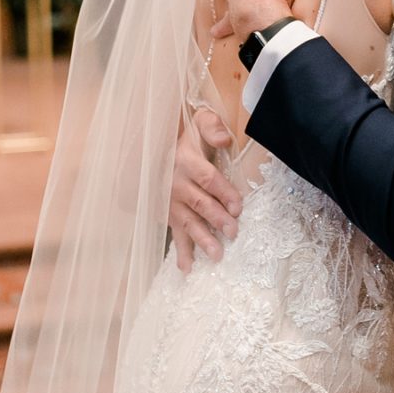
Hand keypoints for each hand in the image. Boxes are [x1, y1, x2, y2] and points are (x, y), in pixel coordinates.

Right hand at [169, 109, 241, 272]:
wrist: (155, 152)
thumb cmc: (186, 139)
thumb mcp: (198, 124)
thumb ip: (212, 127)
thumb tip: (224, 139)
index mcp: (186, 161)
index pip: (207, 179)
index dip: (223, 192)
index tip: (238, 206)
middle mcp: (176, 184)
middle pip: (199, 203)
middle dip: (216, 219)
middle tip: (233, 232)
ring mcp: (171, 202)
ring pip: (187, 222)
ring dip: (201, 239)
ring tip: (216, 254)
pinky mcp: (169, 215)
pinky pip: (175, 235)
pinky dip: (181, 252)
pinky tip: (187, 268)